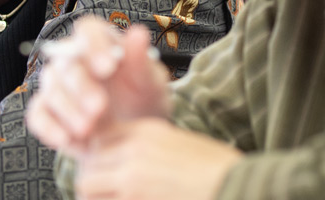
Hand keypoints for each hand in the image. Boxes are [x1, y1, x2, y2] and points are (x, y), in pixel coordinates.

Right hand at [26, 17, 169, 155]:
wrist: (134, 136)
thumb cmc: (142, 101)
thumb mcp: (150, 83)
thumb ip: (141, 60)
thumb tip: (138, 33)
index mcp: (100, 43)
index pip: (88, 30)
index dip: (94, 45)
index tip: (108, 67)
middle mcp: (73, 59)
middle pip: (67, 62)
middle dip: (82, 85)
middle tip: (100, 106)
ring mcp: (57, 85)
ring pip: (52, 88)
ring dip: (68, 109)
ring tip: (89, 129)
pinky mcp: (47, 111)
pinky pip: (37, 114)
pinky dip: (49, 127)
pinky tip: (66, 139)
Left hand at [74, 118, 243, 199]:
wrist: (236, 187)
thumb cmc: (216, 169)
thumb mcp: (178, 143)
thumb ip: (148, 146)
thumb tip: (123, 159)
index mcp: (146, 130)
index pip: (100, 137)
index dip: (98, 156)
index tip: (102, 169)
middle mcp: (133, 150)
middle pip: (89, 162)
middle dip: (92, 179)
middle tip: (104, 192)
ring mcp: (131, 177)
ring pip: (87, 185)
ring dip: (94, 195)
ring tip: (111, 198)